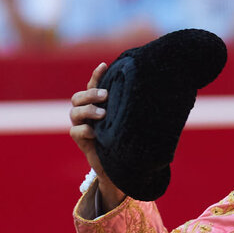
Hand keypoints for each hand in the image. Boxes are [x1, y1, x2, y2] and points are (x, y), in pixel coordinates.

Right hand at [70, 62, 125, 209]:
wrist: (122, 166)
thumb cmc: (129, 140)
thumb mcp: (133, 122)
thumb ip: (136, 108)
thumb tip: (158, 91)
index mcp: (98, 104)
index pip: (93, 85)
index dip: (97, 75)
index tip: (104, 65)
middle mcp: (87, 113)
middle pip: (78, 97)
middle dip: (91, 94)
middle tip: (105, 95)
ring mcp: (82, 126)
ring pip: (74, 112)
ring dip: (88, 110)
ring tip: (103, 114)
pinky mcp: (80, 141)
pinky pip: (76, 131)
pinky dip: (84, 130)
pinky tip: (95, 132)